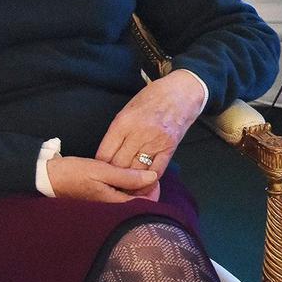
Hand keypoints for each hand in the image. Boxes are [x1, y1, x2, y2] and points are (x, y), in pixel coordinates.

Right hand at [46, 156, 158, 201]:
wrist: (47, 177)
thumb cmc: (73, 172)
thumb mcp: (102, 170)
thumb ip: (127, 176)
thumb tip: (153, 177)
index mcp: (112, 204)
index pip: (144, 205)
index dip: (153, 191)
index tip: (154, 176)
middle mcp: (109, 209)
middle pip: (138, 204)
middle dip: (146, 190)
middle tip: (146, 172)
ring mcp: (103, 206)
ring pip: (128, 201)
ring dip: (136, 189)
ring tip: (137, 173)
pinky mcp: (98, 201)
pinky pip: (118, 198)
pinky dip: (125, 189)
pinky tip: (124, 178)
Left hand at [95, 69, 203, 190]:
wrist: (182, 91)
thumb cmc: (152, 97)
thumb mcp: (128, 109)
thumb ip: (117, 132)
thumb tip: (107, 156)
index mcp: (123, 122)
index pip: (104, 155)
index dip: (100, 167)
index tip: (100, 172)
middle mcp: (138, 133)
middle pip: (118, 166)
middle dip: (113, 177)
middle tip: (110, 185)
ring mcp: (155, 142)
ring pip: (136, 172)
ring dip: (129, 183)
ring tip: (124, 189)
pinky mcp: (170, 148)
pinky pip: (156, 171)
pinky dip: (148, 182)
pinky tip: (143, 186)